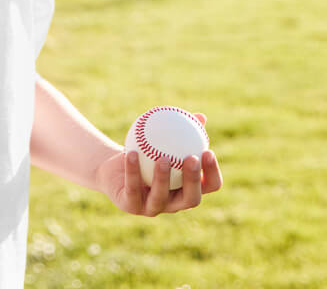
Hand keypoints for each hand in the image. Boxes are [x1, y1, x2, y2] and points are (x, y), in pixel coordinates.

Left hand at [96, 113, 222, 215]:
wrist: (114, 169)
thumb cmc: (145, 154)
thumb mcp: (161, 140)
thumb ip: (180, 131)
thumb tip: (201, 117)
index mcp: (187, 189)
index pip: (209, 186)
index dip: (212, 173)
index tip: (208, 151)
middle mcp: (174, 204)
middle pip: (191, 198)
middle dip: (193, 180)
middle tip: (191, 158)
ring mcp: (153, 208)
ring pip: (160, 197)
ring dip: (163, 178)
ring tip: (163, 158)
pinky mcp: (131, 206)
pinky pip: (132, 188)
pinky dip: (132, 170)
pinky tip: (132, 153)